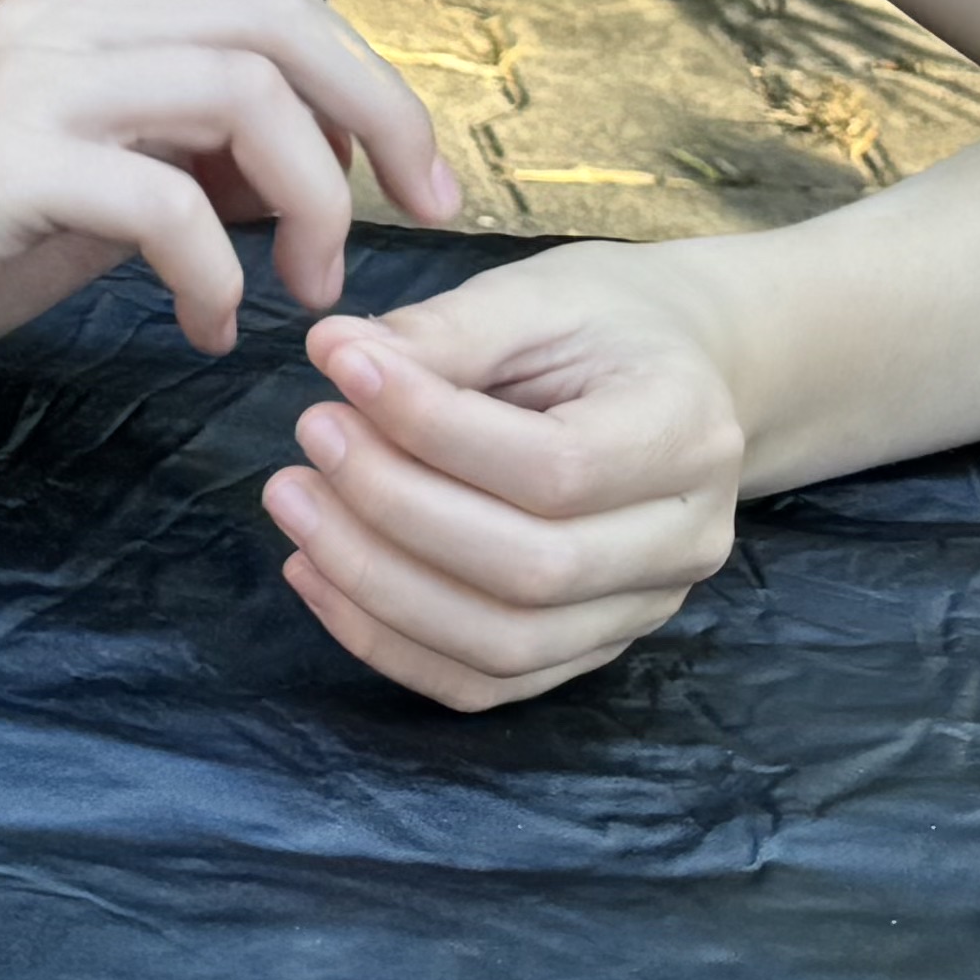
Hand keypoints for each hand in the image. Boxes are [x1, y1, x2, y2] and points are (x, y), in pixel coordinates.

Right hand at [0, 0, 466, 406]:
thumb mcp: (85, 192)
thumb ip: (185, 160)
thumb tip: (308, 170)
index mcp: (76, 15)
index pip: (271, 2)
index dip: (372, 86)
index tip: (418, 190)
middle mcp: (53, 20)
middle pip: (276, 24)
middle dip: (377, 125)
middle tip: (405, 230)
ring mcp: (20, 85)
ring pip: (238, 92)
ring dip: (310, 202)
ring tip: (301, 292)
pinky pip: (161, 196)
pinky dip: (216, 269)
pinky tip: (204, 326)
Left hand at [264, 250, 748, 706]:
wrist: (675, 379)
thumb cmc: (598, 326)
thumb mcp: (537, 298)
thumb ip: (446, 331)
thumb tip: (335, 351)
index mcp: (686, 437)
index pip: (559, 467)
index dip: (434, 427)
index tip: (341, 366)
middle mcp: (684, 543)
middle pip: (531, 569)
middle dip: (395, 507)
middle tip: (312, 432)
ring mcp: (640, 610)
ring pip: (503, 644)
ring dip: (374, 582)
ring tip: (293, 499)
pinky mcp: (588, 648)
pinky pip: (485, 682)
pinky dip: (386, 641)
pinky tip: (312, 571)